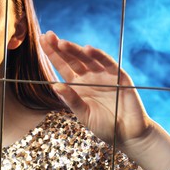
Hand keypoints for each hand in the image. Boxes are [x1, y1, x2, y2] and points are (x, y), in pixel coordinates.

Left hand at [39, 30, 150, 145]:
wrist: (128, 134)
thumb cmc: (104, 126)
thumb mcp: (84, 114)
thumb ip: (72, 100)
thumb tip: (55, 86)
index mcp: (77, 84)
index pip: (62, 65)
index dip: (52, 53)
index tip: (41, 39)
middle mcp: (88, 76)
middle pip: (71, 58)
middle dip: (60, 47)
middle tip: (48, 35)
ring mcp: (103, 74)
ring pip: (87, 58)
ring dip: (75, 50)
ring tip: (62, 43)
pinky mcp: (119, 76)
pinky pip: (107, 63)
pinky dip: (98, 56)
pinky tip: (88, 49)